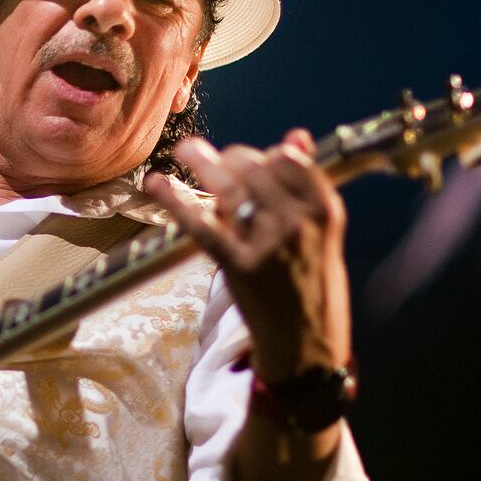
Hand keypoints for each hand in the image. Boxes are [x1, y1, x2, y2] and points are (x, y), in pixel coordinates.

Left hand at [144, 129, 351, 383]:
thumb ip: (307, 186)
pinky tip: (156, 184)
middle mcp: (298, 223)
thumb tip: (296, 135)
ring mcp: (267, 244)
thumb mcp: (322, 232)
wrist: (306, 344)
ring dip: (202, 162)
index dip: (264, 155)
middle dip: (229, 158)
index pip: (288, 160)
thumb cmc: (312, 282)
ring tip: (185, 150)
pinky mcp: (237, 266)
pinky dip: (175, 201)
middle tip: (209, 158)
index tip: (248, 160)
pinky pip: (201, 224)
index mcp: (325, 211)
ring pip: (229, 189)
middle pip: (255, 169)